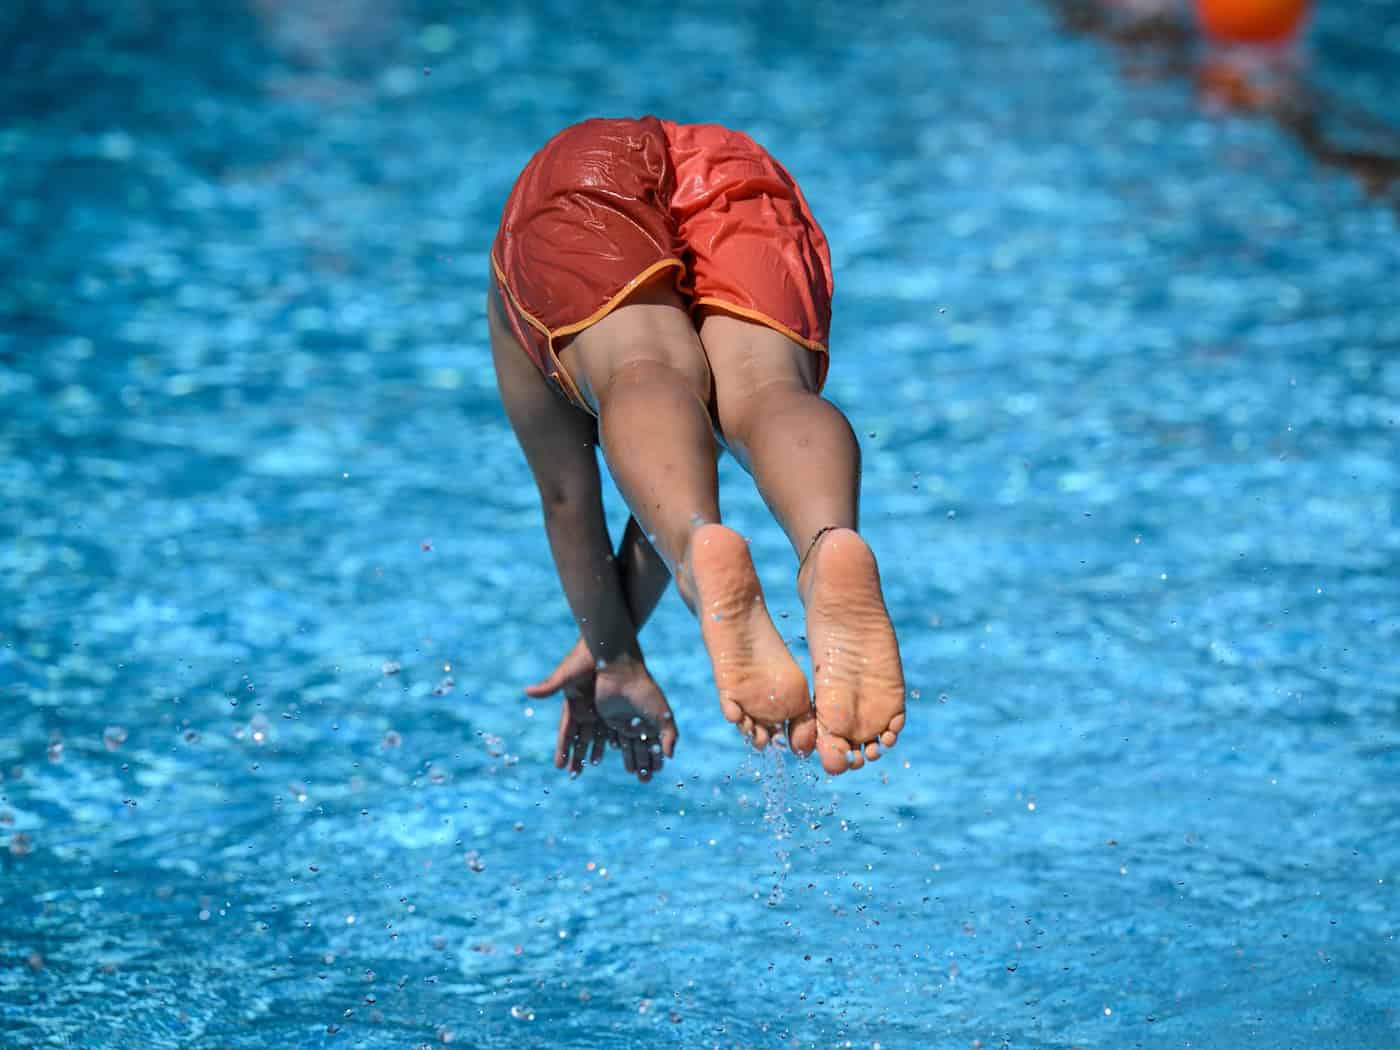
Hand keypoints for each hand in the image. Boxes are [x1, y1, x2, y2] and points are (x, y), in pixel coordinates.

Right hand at [524, 639, 608, 776]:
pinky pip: (611, 723)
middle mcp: (583, 707)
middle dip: (576, 755)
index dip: (562, 749)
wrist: (605, 642)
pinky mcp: (612, 701)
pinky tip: (614, 748)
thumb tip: (527, 692)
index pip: (566, 732)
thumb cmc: (583, 657)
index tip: (559, 766)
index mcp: (571, 703)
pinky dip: (611, 736)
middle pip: (580, 737)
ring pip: (596, 733)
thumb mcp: (566, 674)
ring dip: (594, 748)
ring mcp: (598, 705)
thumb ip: (549, 686)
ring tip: (592, 764)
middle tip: (574, 774)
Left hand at [592, 656, 677, 782]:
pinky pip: (613, 737)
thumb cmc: (645, 690)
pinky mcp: (609, 719)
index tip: (657, 772)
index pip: (656, 746)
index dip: (657, 760)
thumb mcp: (662, 714)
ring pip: (628, 746)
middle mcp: (640, 724)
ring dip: (631, 760)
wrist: (621, 673)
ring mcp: (624, 722)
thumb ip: (669, 735)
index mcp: (654, 722)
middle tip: (645, 781)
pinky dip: (616, 748)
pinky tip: (616, 755)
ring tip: (633, 773)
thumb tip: (670, 756)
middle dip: (645, 765)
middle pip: (642, 749)